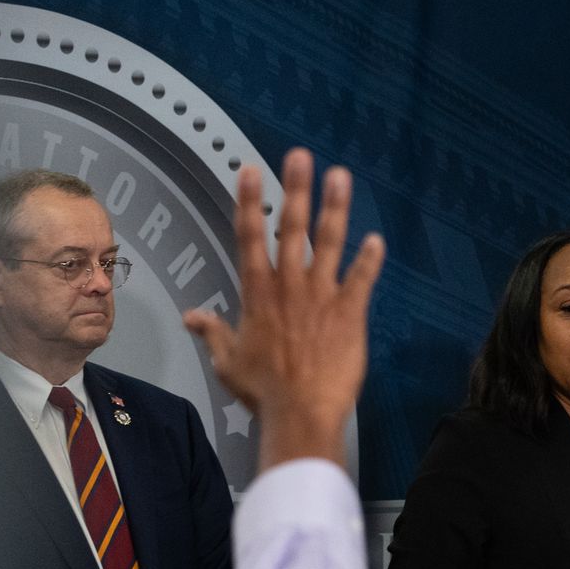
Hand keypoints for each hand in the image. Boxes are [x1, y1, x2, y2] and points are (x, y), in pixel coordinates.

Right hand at [183, 149, 384, 470]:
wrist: (301, 412)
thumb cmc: (262, 390)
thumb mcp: (227, 359)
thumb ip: (213, 331)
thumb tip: (192, 316)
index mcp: (258, 293)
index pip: (249, 237)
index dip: (249, 201)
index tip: (249, 170)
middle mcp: (289, 286)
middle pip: (291, 228)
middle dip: (295, 189)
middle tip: (299, 155)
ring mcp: (322, 297)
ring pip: (328, 242)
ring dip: (335, 207)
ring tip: (340, 176)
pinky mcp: (351, 314)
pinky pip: (362, 280)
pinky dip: (370, 260)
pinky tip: (377, 240)